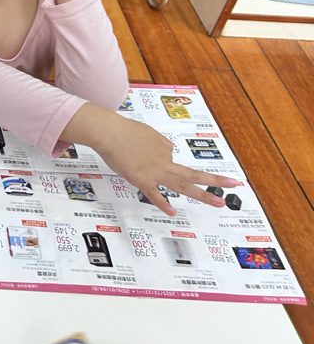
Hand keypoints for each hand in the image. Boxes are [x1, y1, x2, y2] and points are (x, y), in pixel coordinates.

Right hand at [78, 108, 241, 215]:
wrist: (110, 132)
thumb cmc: (123, 130)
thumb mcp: (146, 132)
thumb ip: (158, 141)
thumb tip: (170, 148)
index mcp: (164, 149)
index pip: (174, 161)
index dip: (166, 163)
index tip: (156, 159)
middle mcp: (164, 161)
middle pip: (192, 173)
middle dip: (214, 180)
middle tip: (233, 184)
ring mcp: (155, 171)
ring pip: (182, 185)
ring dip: (202, 194)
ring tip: (218, 202)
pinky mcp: (141, 179)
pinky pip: (154, 194)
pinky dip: (163, 204)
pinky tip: (172, 213)